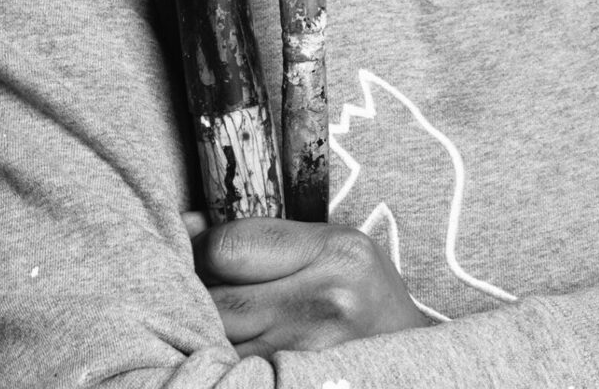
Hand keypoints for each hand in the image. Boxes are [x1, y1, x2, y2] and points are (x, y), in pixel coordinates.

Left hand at [186, 213, 431, 358]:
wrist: (411, 365)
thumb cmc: (364, 295)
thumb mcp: (334, 245)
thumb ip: (267, 237)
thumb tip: (188, 226)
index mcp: (336, 252)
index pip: (230, 247)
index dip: (199, 248)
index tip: (194, 248)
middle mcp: (325, 303)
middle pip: (218, 300)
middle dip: (197, 294)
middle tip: (198, 290)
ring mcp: (310, 355)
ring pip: (218, 343)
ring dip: (204, 333)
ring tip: (215, 320)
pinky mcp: (295, 386)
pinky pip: (234, 372)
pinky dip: (222, 362)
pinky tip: (228, 353)